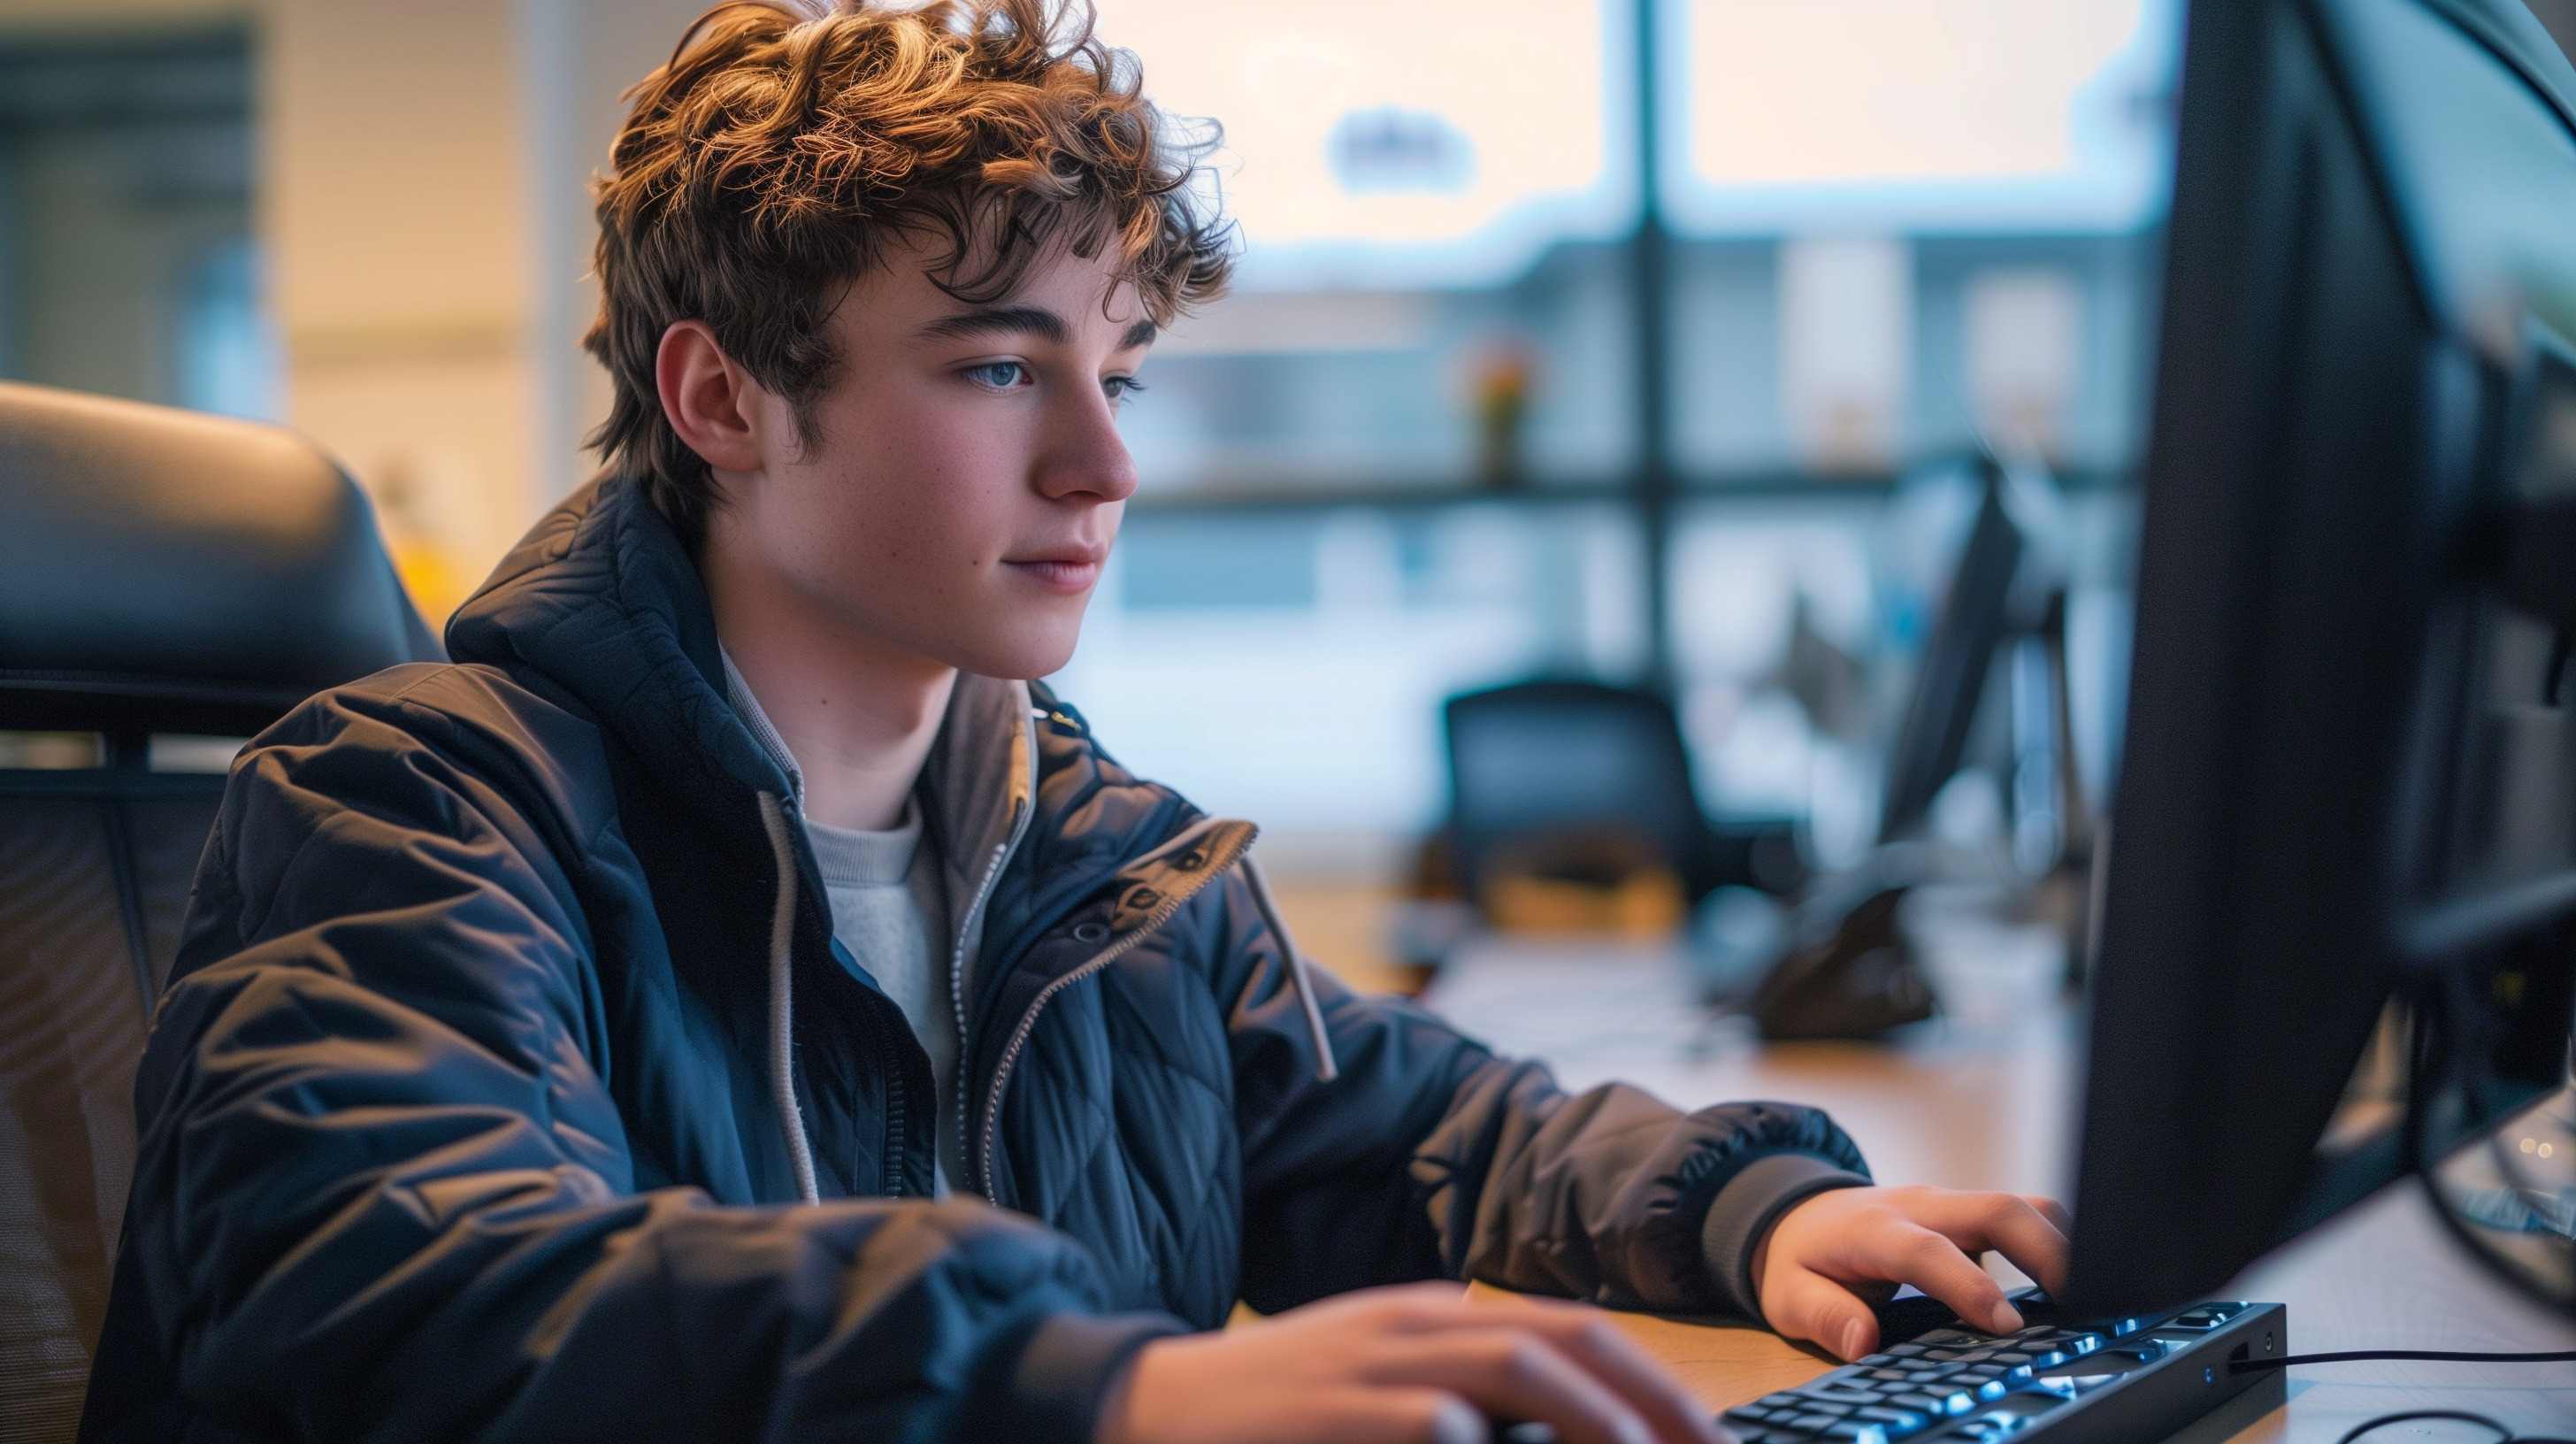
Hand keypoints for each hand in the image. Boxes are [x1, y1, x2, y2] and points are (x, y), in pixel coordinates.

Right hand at [1094, 1281, 1729, 1443]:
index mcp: (1425, 1312)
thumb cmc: (1268, 1407)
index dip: (1648, 1379)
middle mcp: (1409, 1323)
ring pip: (1510, 1363)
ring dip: (1592, 1414)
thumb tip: (1544, 1396)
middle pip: (1558, 1336)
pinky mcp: (1339, 1412)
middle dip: (1650, 1396)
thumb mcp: (1366, 1368)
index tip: (1706, 1438)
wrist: (1145, 1408)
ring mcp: (1371, 1363)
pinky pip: (1435, 1422)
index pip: (1566, 1327)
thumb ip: (1444, 1369)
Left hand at [1749, 1185, 2070, 1362]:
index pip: (1928, 1249)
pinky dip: (2054, 1242)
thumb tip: (1862, 1341)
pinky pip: (2023, 1215)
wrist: (1800, 1214)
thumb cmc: (1800, 1260)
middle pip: (1996, 1208)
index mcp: (1874, 1228)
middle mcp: (1920, 1205)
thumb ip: (1824, 1316)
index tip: (2006, 1326)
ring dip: (2060, 1244)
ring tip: (2092, 1296)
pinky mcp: (1969, 1212)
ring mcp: (1949, 1203)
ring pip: (2020, 1204)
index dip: (1969, 1285)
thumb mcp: (1788, 1295)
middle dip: (2045, 1251)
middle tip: (2081, 1305)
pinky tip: (2076, 1283)